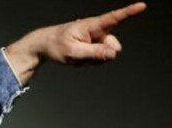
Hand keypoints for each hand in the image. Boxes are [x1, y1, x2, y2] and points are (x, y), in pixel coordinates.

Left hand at [4, 3, 146, 84]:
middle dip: (102, 56)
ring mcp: (97, 39)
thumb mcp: (73, 53)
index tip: (142, 6)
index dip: (129, 12)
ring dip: (92, 60)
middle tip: (83, 56)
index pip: (114, 18)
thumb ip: (94, 53)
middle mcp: (98, 30)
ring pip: (106, 55)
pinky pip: (99, 59)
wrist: (45, 45)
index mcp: (92, 25)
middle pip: (113, 47)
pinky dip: (89, 62)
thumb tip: (114, 53)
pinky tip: (78, 57)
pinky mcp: (95, 46)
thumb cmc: (57, 45)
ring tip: (77, 56)